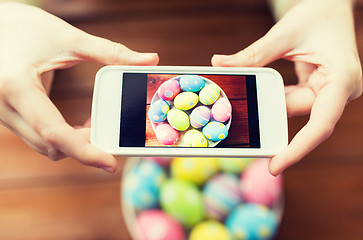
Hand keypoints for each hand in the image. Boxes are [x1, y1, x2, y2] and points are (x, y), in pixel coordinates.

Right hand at [0, 2, 158, 172]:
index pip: (55, 133)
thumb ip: (111, 52)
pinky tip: (80, 122)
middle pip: (51, 146)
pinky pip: (40, 136)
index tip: (111, 163)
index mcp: (17, 87)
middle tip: (113, 133)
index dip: (85, 152)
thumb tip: (151, 59)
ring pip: (44, 145)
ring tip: (98, 123)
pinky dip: (63, 136)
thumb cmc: (26, 27)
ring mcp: (4, 114)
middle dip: (84, 146)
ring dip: (73, 142)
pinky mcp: (10, 115)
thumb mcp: (68, 38)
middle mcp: (5, 107)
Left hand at [212, 0, 361, 174]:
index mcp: (342, 79)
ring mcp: (330, 90)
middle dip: (274, 127)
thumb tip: (219, 64)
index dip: (298, 149)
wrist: (333, 4)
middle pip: (304, 120)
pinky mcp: (319, 88)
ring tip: (243, 115)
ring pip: (295, 110)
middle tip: (246, 144)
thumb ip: (254, 54)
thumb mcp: (284, 33)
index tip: (275, 165)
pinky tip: (255, 100)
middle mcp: (339, 90)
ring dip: (270, 109)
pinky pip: (293, 100)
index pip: (321, 123)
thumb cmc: (318, 13)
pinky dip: (274, 99)